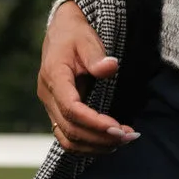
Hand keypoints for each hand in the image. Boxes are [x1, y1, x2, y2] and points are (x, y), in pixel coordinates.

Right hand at [38, 1, 139, 152]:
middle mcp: (48, 95)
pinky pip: (68, 137)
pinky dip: (88, 145)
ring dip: (95, 146)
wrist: (61, 33)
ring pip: (67, 139)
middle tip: (129, 137)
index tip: (118, 128)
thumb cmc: (75, 35)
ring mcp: (50, 106)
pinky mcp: (57, 112)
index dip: (94, 123)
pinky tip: (109, 143)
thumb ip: (97, 55)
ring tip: (123, 141)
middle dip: (100, 138)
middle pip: (70, 129)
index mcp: (54, 76)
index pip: (71, 109)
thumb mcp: (86, 39)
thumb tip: (111, 67)